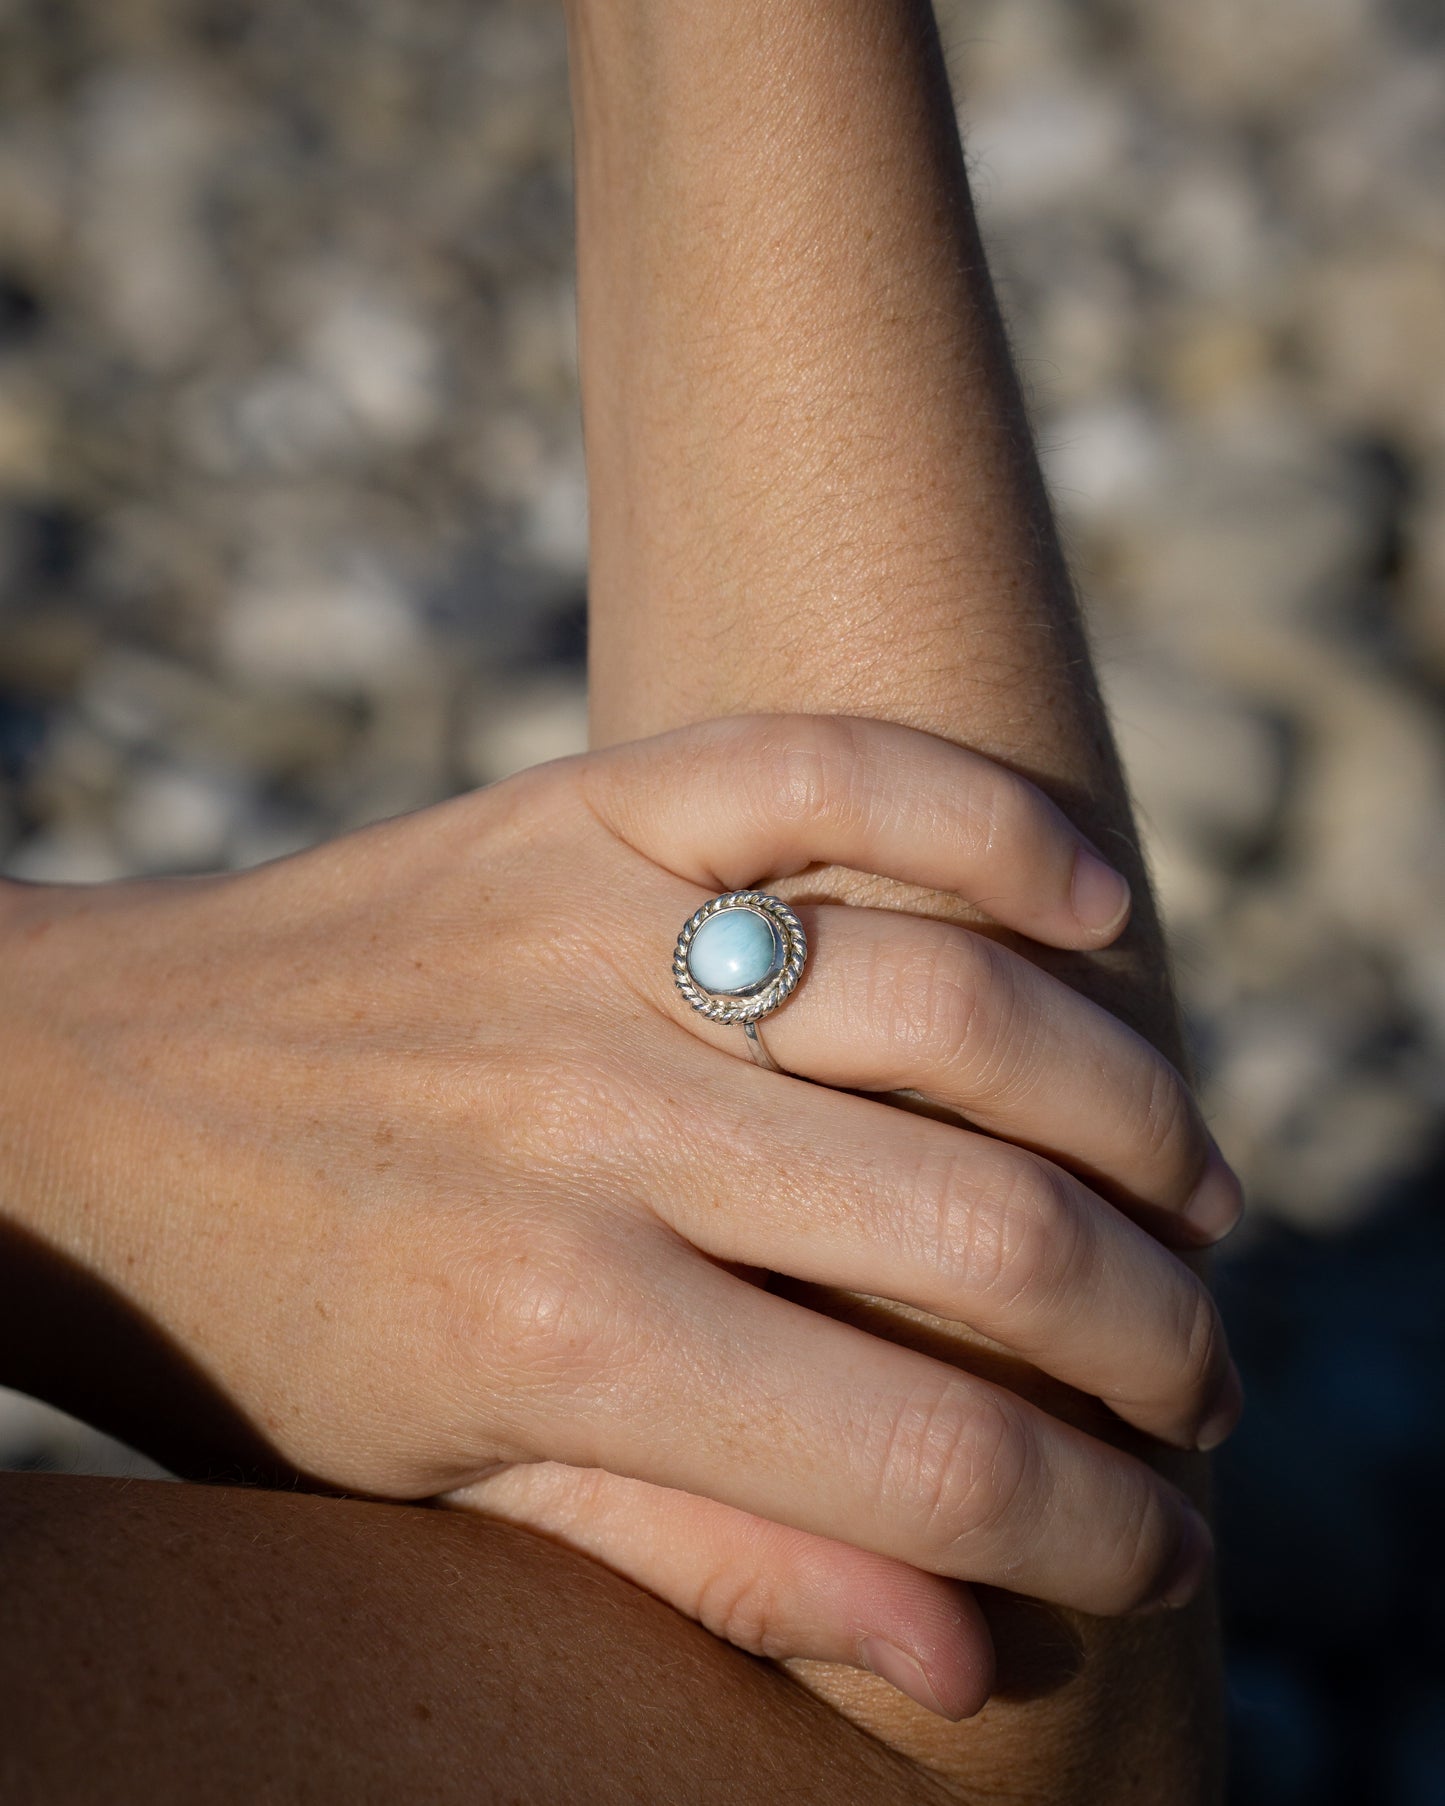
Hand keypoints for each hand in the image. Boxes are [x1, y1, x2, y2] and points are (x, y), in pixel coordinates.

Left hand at [0, 713, 1240, 1719]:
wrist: (77, 1096)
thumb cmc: (263, 1325)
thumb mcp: (455, 1486)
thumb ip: (716, 1560)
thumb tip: (981, 1652)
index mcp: (564, 1333)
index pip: (932, 1461)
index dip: (1101, 1530)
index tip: (1170, 1548)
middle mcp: (598, 1122)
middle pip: (995, 1237)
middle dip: (1166, 1342)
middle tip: (1206, 1380)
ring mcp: (595, 936)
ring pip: (966, 1007)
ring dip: (1137, 1117)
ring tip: (1193, 1198)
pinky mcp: (581, 810)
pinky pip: (830, 771)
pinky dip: (993, 824)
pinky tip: (1095, 910)